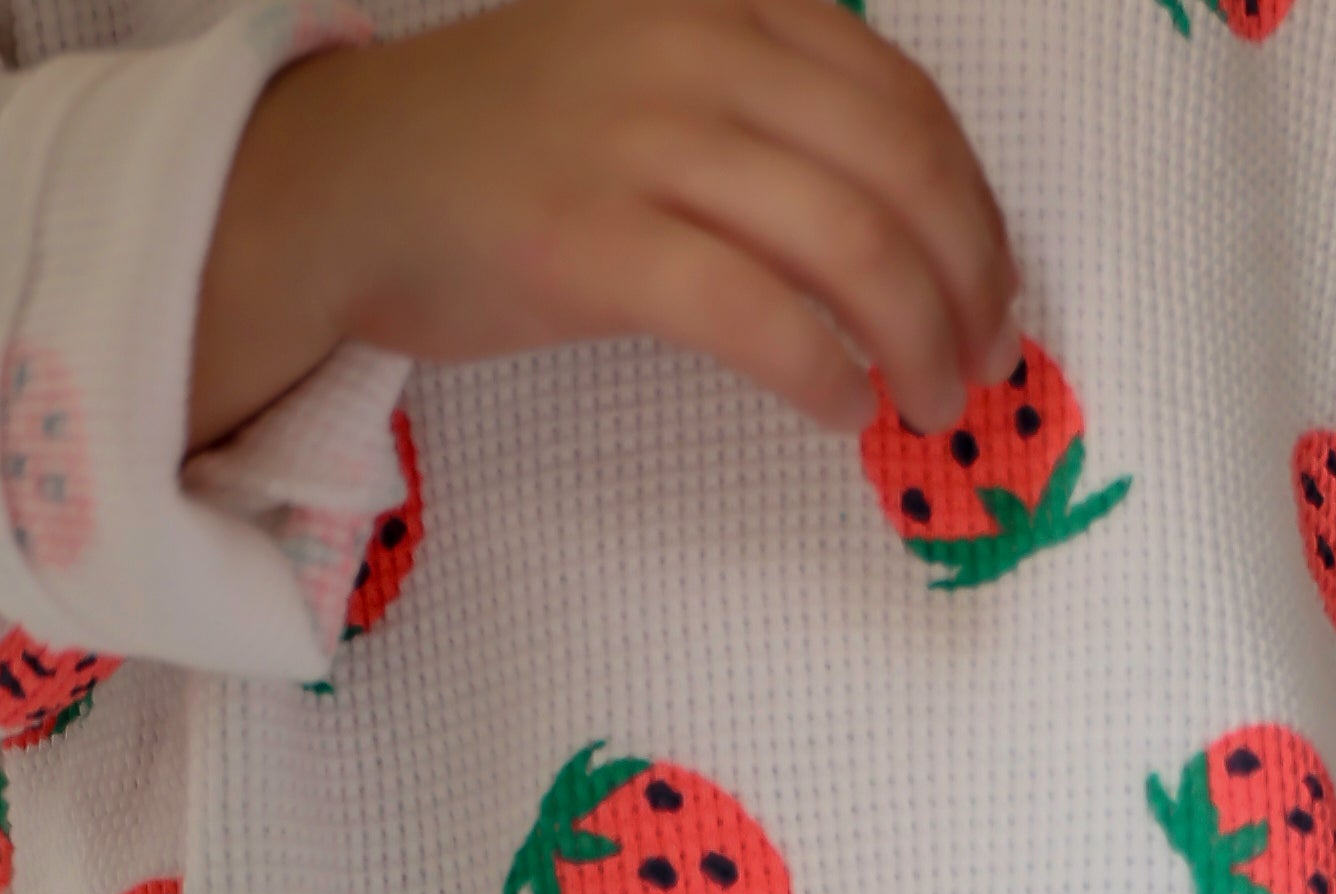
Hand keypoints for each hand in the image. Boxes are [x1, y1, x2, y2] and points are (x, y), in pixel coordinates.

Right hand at [188, 0, 1020, 456]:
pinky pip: (755, 316)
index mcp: (725, 1)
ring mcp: (641, 141)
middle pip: (898, 172)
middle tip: (981, 365)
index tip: (993, 289)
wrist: (342, 181)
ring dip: (915, 341)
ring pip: (848, 245)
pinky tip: (840, 410)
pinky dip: (822, 373)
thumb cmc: (503, 150)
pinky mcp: (591, 243)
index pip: (904, 99)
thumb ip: (762, 108)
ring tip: (928, 405)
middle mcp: (695, 50)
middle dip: (967, 283)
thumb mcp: (650, 72)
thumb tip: (893, 215)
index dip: (975, 206)